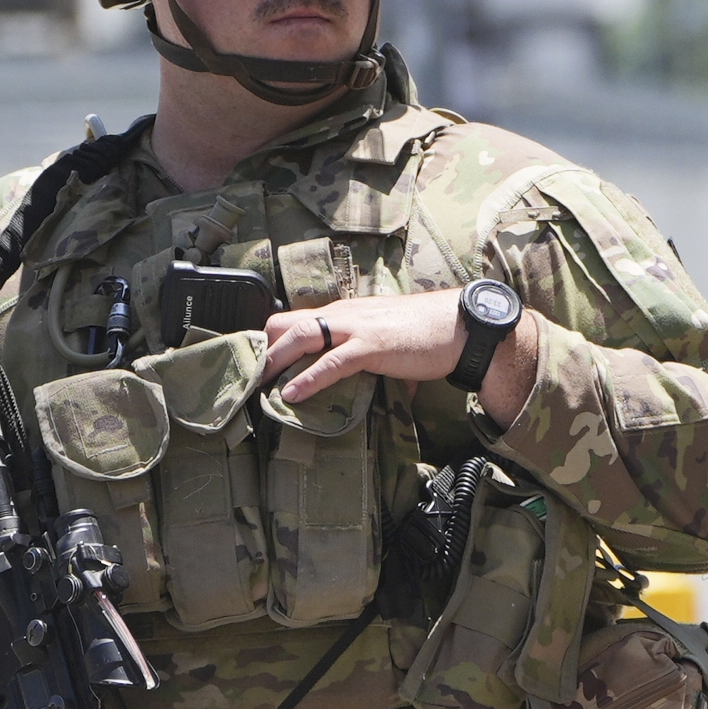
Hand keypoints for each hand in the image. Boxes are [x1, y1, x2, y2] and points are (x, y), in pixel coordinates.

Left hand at [262, 288, 539, 424]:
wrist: (461, 327)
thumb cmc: (429, 335)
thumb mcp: (390, 345)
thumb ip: (378, 364)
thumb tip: (389, 393)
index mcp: (345, 313)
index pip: (294, 319)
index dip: (272, 341)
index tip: (256, 365)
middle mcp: (343, 315)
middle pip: (285, 324)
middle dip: (262, 351)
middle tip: (246, 379)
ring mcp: (356, 328)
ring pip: (301, 338)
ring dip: (274, 363)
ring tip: (256, 387)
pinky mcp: (372, 346)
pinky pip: (331, 362)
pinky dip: (308, 378)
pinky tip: (291, 394)